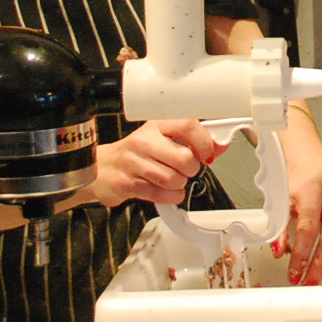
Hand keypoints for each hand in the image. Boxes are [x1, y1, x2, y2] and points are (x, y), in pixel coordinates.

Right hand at [89, 119, 218, 207]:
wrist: (101, 169)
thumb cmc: (136, 154)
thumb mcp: (161, 139)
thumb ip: (191, 142)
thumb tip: (221, 144)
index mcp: (156, 125)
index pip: (189, 125)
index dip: (204, 141)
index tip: (206, 152)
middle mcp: (144, 141)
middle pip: (185, 158)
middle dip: (191, 169)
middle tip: (185, 169)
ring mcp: (134, 163)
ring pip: (175, 179)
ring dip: (179, 185)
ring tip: (171, 180)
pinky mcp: (128, 184)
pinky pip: (163, 195)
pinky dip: (171, 197)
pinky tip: (165, 191)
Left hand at [280, 136, 321, 285]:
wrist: (315, 164)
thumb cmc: (299, 184)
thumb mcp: (282, 203)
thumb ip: (280, 230)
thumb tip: (279, 253)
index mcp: (311, 191)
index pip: (308, 229)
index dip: (302, 255)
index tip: (296, 272)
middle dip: (321, 264)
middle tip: (312, 282)